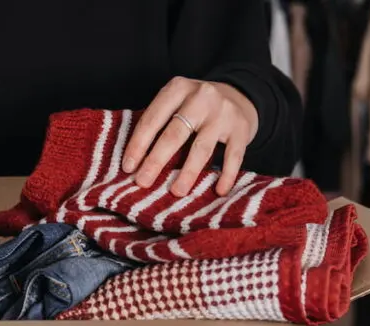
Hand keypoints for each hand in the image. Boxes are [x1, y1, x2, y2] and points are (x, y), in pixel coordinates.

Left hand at [122, 77, 259, 197]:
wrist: (239, 96)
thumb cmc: (196, 107)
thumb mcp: (176, 102)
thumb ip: (159, 123)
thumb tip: (135, 163)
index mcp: (178, 88)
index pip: (153, 119)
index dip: (138, 145)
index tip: (128, 168)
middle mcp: (201, 97)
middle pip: (175, 134)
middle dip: (156, 161)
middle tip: (143, 182)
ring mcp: (223, 112)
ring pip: (202, 148)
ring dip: (188, 173)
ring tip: (176, 192)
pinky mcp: (241, 128)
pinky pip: (233, 156)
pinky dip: (226, 175)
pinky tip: (218, 191)